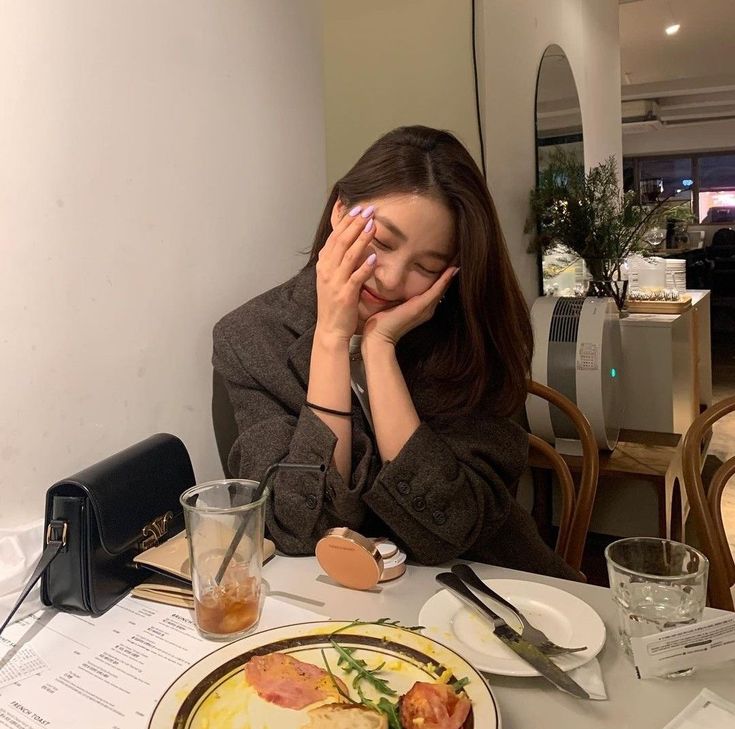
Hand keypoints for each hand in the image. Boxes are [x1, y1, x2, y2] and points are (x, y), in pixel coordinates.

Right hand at [314, 205, 376, 341]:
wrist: (330, 330)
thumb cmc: (334, 305)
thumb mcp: (332, 279)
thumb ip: (339, 261)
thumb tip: (351, 243)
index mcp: (324, 265)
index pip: (335, 237)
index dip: (346, 222)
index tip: (358, 209)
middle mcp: (327, 271)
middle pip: (341, 241)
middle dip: (355, 224)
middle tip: (369, 210)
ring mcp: (334, 282)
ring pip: (348, 255)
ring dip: (361, 239)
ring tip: (373, 225)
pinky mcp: (345, 295)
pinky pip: (355, 277)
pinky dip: (363, 266)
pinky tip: (373, 257)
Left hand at [362, 266, 458, 346]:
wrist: (378, 338)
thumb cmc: (379, 323)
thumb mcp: (390, 304)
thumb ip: (395, 294)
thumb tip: (392, 282)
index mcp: (421, 308)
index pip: (435, 288)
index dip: (443, 275)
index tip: (450, 260)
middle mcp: (428, 309)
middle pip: (443, 287)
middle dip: (451, 272)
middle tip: (460, 255)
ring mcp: (426, 308)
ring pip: (443, 287)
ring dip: (451, 273)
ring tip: (460, 258)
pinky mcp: (421, 307)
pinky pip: (437, 290)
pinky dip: (445, 279)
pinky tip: (453, 268)